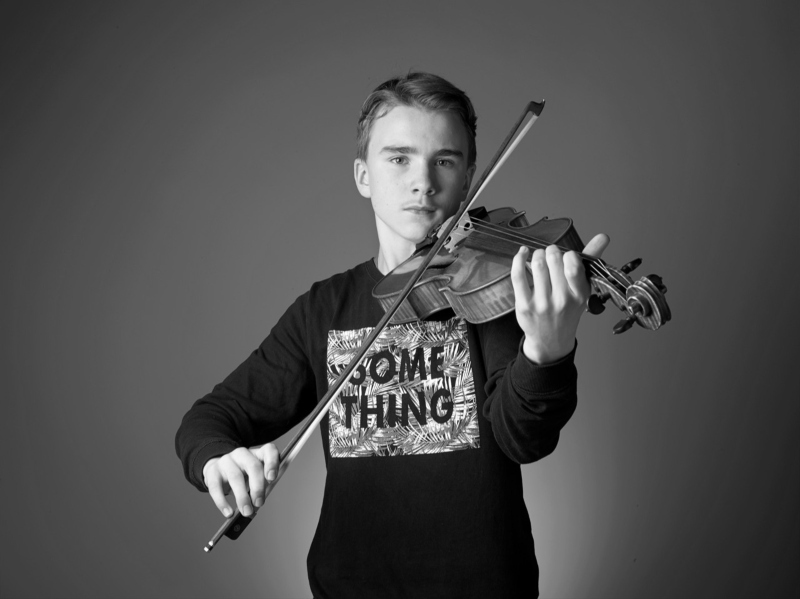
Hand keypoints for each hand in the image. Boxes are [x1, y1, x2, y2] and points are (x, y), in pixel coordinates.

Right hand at [202, 444, 279, 517]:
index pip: (269, 450)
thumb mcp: (254, 478)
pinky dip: (222, 502)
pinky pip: (216, 487)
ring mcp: (227, 461)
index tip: (272, 478)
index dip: (272, 463)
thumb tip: (259, 504)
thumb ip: (260, 487)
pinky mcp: (212, 471)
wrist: (217, 471)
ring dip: (242, 497)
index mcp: (257, 454)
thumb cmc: (243, 476)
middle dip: (258, 487)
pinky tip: (228, 513)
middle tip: (259, 503)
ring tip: (247, 511)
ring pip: (235, 477)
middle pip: (253, 466)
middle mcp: (243, 454)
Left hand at [510, 234, 609, 363]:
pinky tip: (522, 254)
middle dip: (551, 251)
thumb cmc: (568, 310)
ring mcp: (542, 304)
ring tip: (538, 257)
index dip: (568, 255)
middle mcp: (562, 300)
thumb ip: (591, 260)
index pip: (573, 265)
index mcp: (579, 294)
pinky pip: (518, 275)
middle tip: (550, 255)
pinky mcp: (524, 306)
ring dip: (536, 254)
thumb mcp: (583, 289)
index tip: (566, 257)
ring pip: (537, 265)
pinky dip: (518, 259)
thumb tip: (603, 236)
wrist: (552, 340)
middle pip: (553, 260)